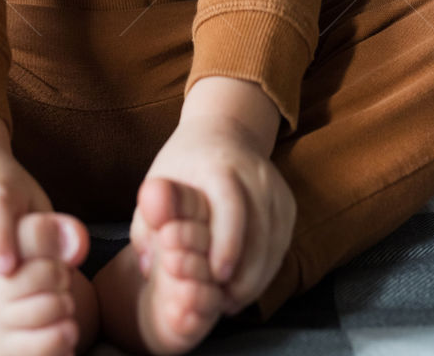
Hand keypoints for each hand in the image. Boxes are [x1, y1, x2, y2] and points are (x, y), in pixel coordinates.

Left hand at [129, 115, 296, 314]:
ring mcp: (275, 187)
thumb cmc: (183, 164)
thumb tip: (146, 266)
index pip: (231, 204)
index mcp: (219, 164)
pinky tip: (246, 286)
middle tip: (223, 302)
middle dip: (245, 272)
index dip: (227, 242)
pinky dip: (267, 270)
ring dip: (257, 278)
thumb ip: (147, 223)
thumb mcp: (158, 182)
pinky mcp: (287, 202)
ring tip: (232, 302)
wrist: (223, 130)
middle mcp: (254, 173)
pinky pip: (282, 243)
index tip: (216, 275)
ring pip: (275, 242)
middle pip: (260, 229)